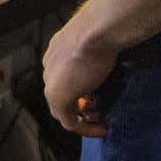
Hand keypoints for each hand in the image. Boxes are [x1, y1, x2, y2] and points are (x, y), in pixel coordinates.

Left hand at [43, 16, 117, 138]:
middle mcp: (49, 66)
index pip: (63, 77)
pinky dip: (85, 129)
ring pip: (62, 110)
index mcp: (56, 51)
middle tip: (101, 114)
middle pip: (61, 94)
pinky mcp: (57, 97)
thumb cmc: (102, 31)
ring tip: (102, 124)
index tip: (99, 98)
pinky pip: (69, 122)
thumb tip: (111, 57)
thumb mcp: (98, 43)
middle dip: (80, 107)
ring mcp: (51, 82)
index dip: (80, 91)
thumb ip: (96, 54)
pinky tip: (102, 129)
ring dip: (82, 120)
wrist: (96, 30)